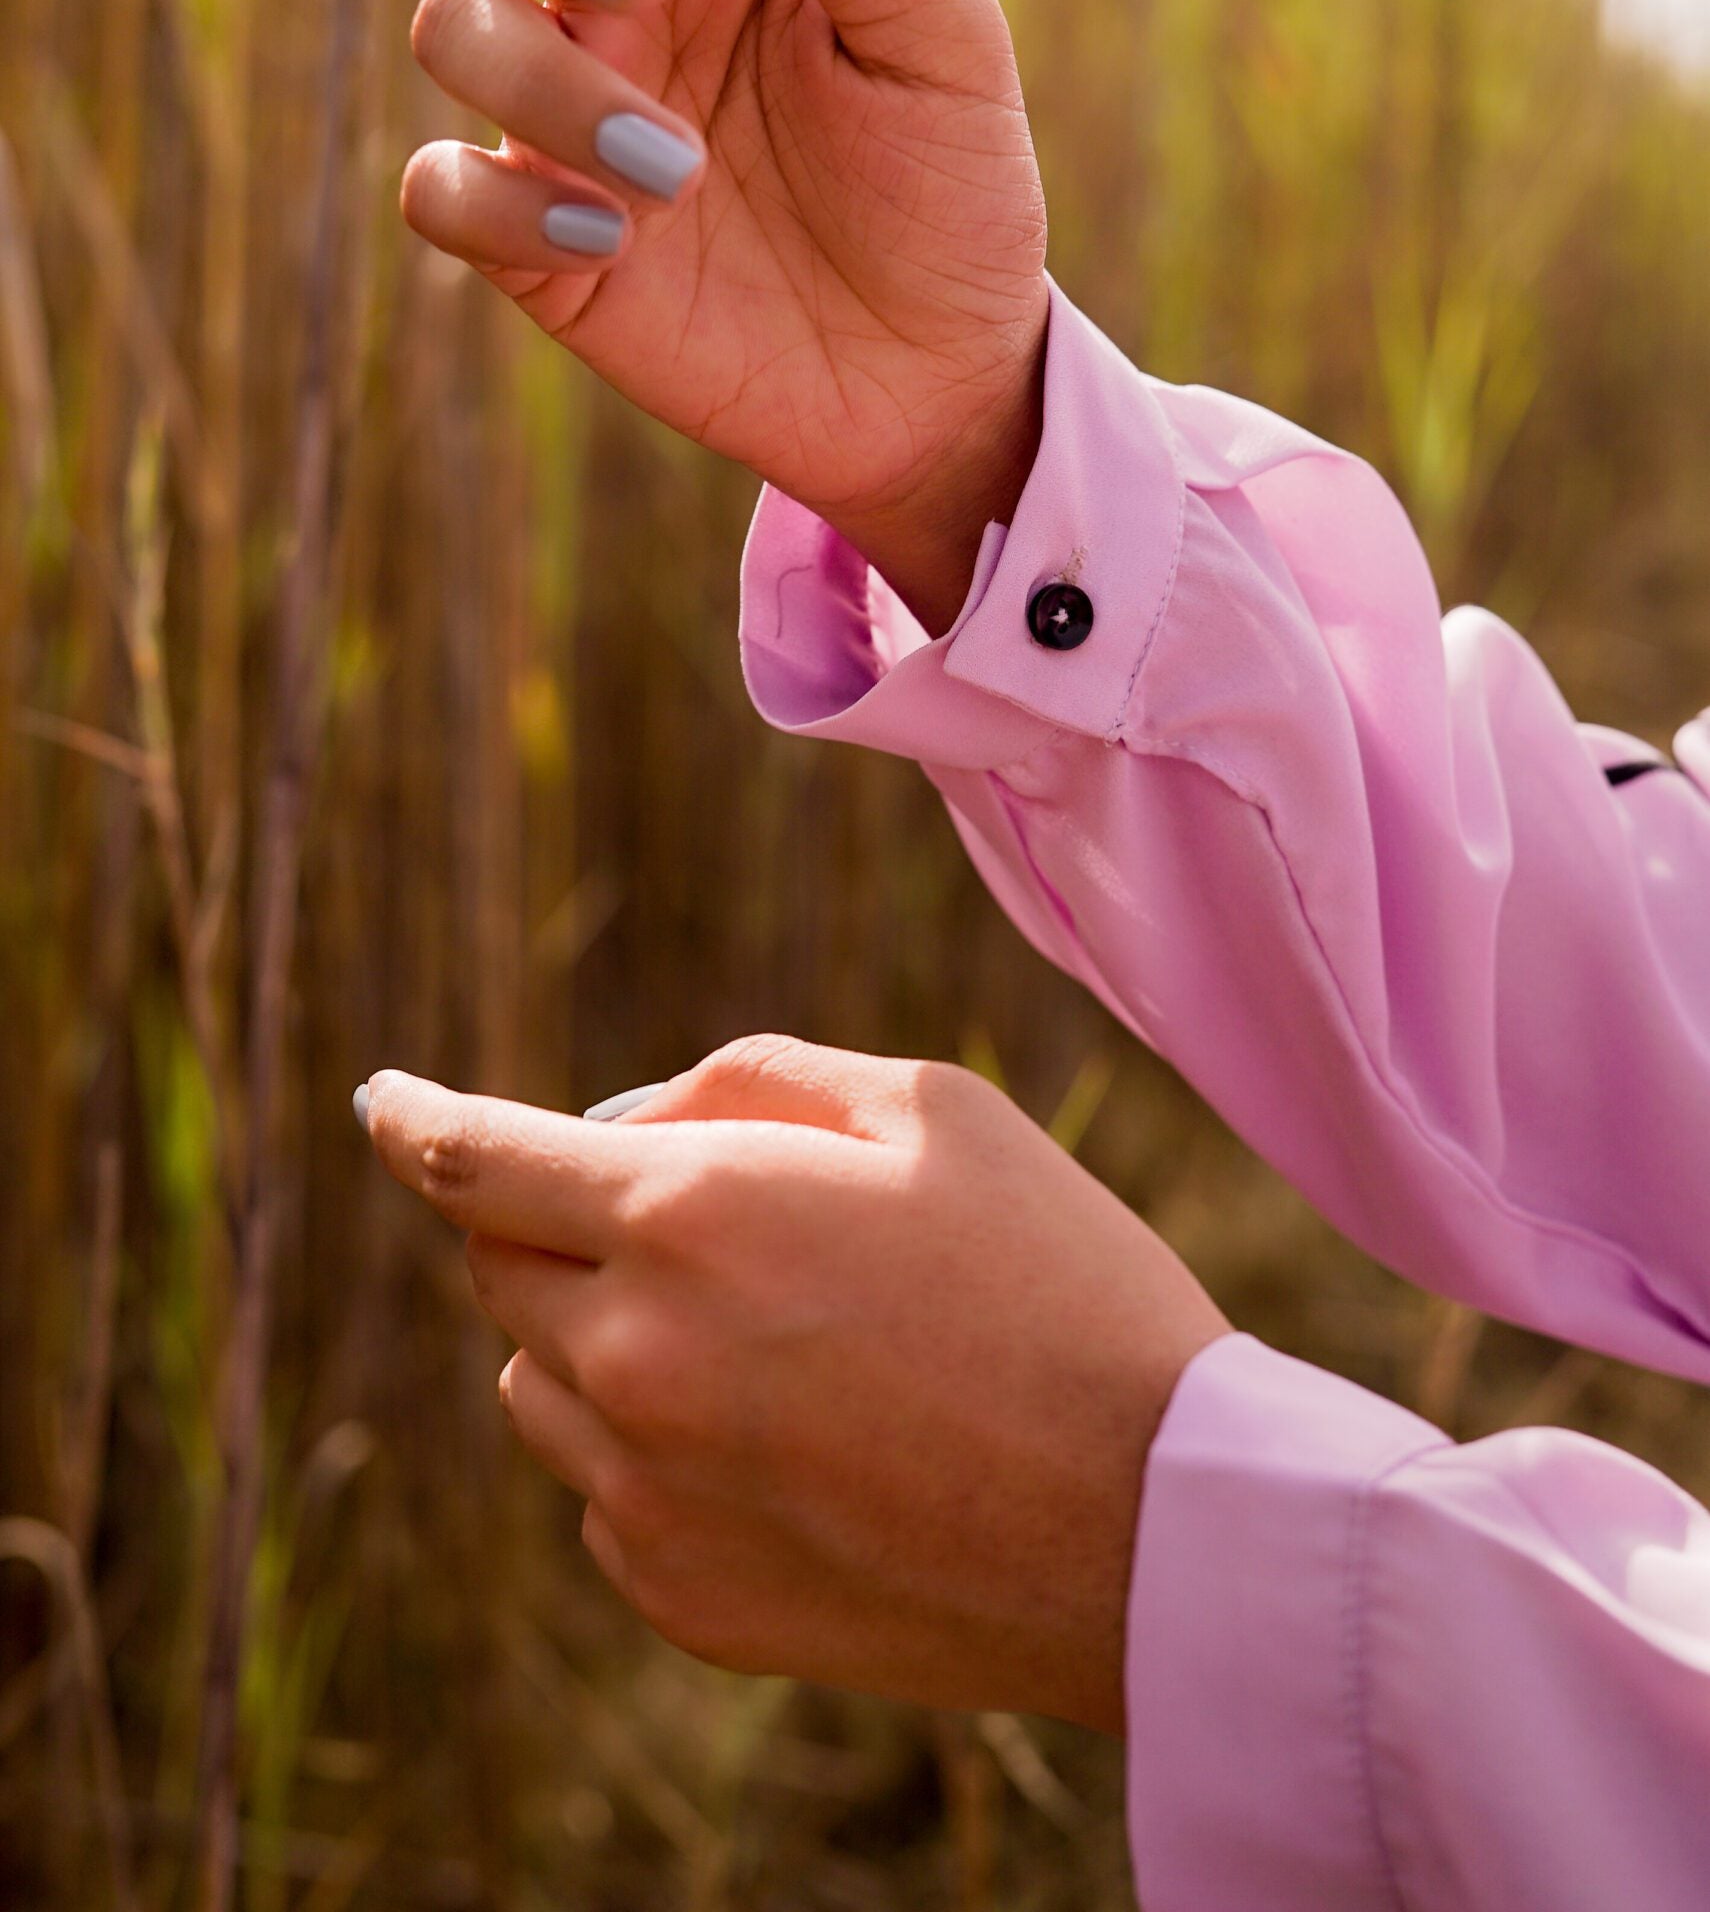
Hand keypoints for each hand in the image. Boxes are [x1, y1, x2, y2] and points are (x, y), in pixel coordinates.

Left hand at [361, 1038, 1227, 1730]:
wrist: (1155, 1523)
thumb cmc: (1059, 1280)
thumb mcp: (928, 1106)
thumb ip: (749, 1080)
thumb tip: (627, 1124)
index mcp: (687, 1217)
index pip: (473, 1159)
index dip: (412, 1118)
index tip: (380, 1101)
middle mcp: (636, 1359)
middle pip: (498, 1270)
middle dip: (553, 1223)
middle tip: (689, 1221)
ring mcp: (650, 1496)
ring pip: (540, 1385)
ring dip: (600, 1337)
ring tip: (767, 1342)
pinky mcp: (685, 1599)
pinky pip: (605, 1496)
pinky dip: (651, 1449)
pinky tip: (791, 1445)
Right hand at [401, 0, 1049, 633]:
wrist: (943, 372)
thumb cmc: (947, 187)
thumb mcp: (940, 43)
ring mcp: (568, 119)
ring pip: (455, 27)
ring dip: (547, 81)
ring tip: (673, 166)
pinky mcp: (541, 246)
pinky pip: (441, 190)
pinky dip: (500, 202)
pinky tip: (609, 240)